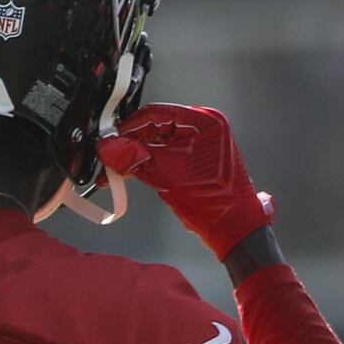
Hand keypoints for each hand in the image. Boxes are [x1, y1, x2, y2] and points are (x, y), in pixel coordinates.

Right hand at [94, 104, 273, 259]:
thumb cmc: (214, 202)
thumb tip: (109, 147)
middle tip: (110, 159)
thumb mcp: (167, 175)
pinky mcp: (196, 158)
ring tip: (117, 172)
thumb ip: (135, 158)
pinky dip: (149, 164)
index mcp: (204, 121)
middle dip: (131, 145)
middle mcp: (204, 126)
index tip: (109, 142)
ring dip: (137, 157)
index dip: (128, 129)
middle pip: (155, 127)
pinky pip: (166, 154)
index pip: (156, 114)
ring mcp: (201, 142)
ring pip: (158, 142)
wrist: (234, 229)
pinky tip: (132, 174)